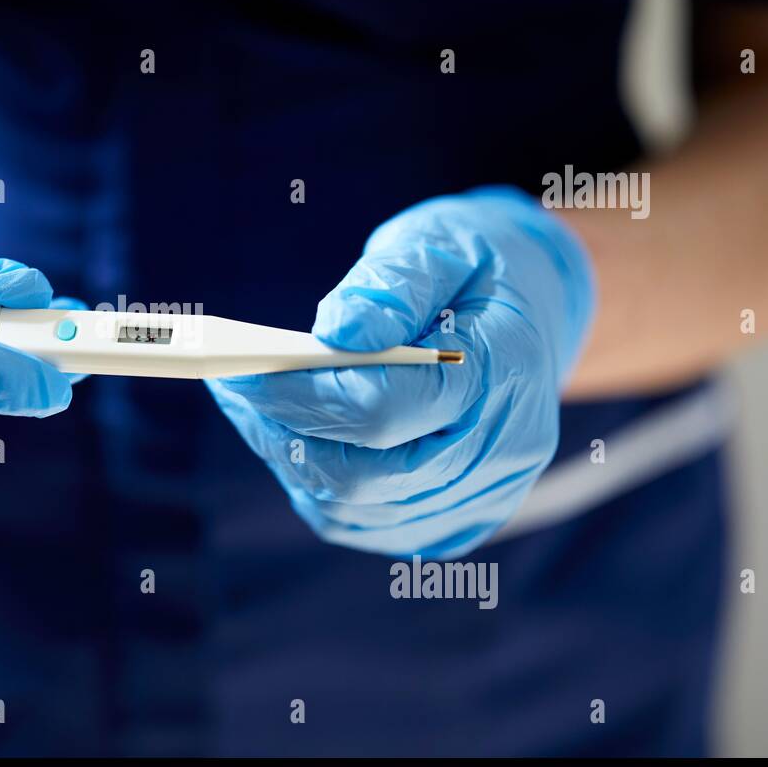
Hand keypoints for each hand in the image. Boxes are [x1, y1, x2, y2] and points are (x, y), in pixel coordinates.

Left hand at [207, 187, 594, 557]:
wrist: (534, 312)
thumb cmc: (476, 270)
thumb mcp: (441, 244)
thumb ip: (392, 284)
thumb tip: (335, 333)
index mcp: (505, 375)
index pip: (384, 409)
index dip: (302, 394)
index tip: (242, 371)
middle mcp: (503, 453)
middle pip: (367, 474)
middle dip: (285, 432)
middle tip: (233, 388)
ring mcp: (484, 498)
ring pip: (356, 508)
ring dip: (291, 460)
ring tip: (252, 406)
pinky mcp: (456, 521)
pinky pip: (364, 522)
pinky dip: (316, 486)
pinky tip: (293, 437)